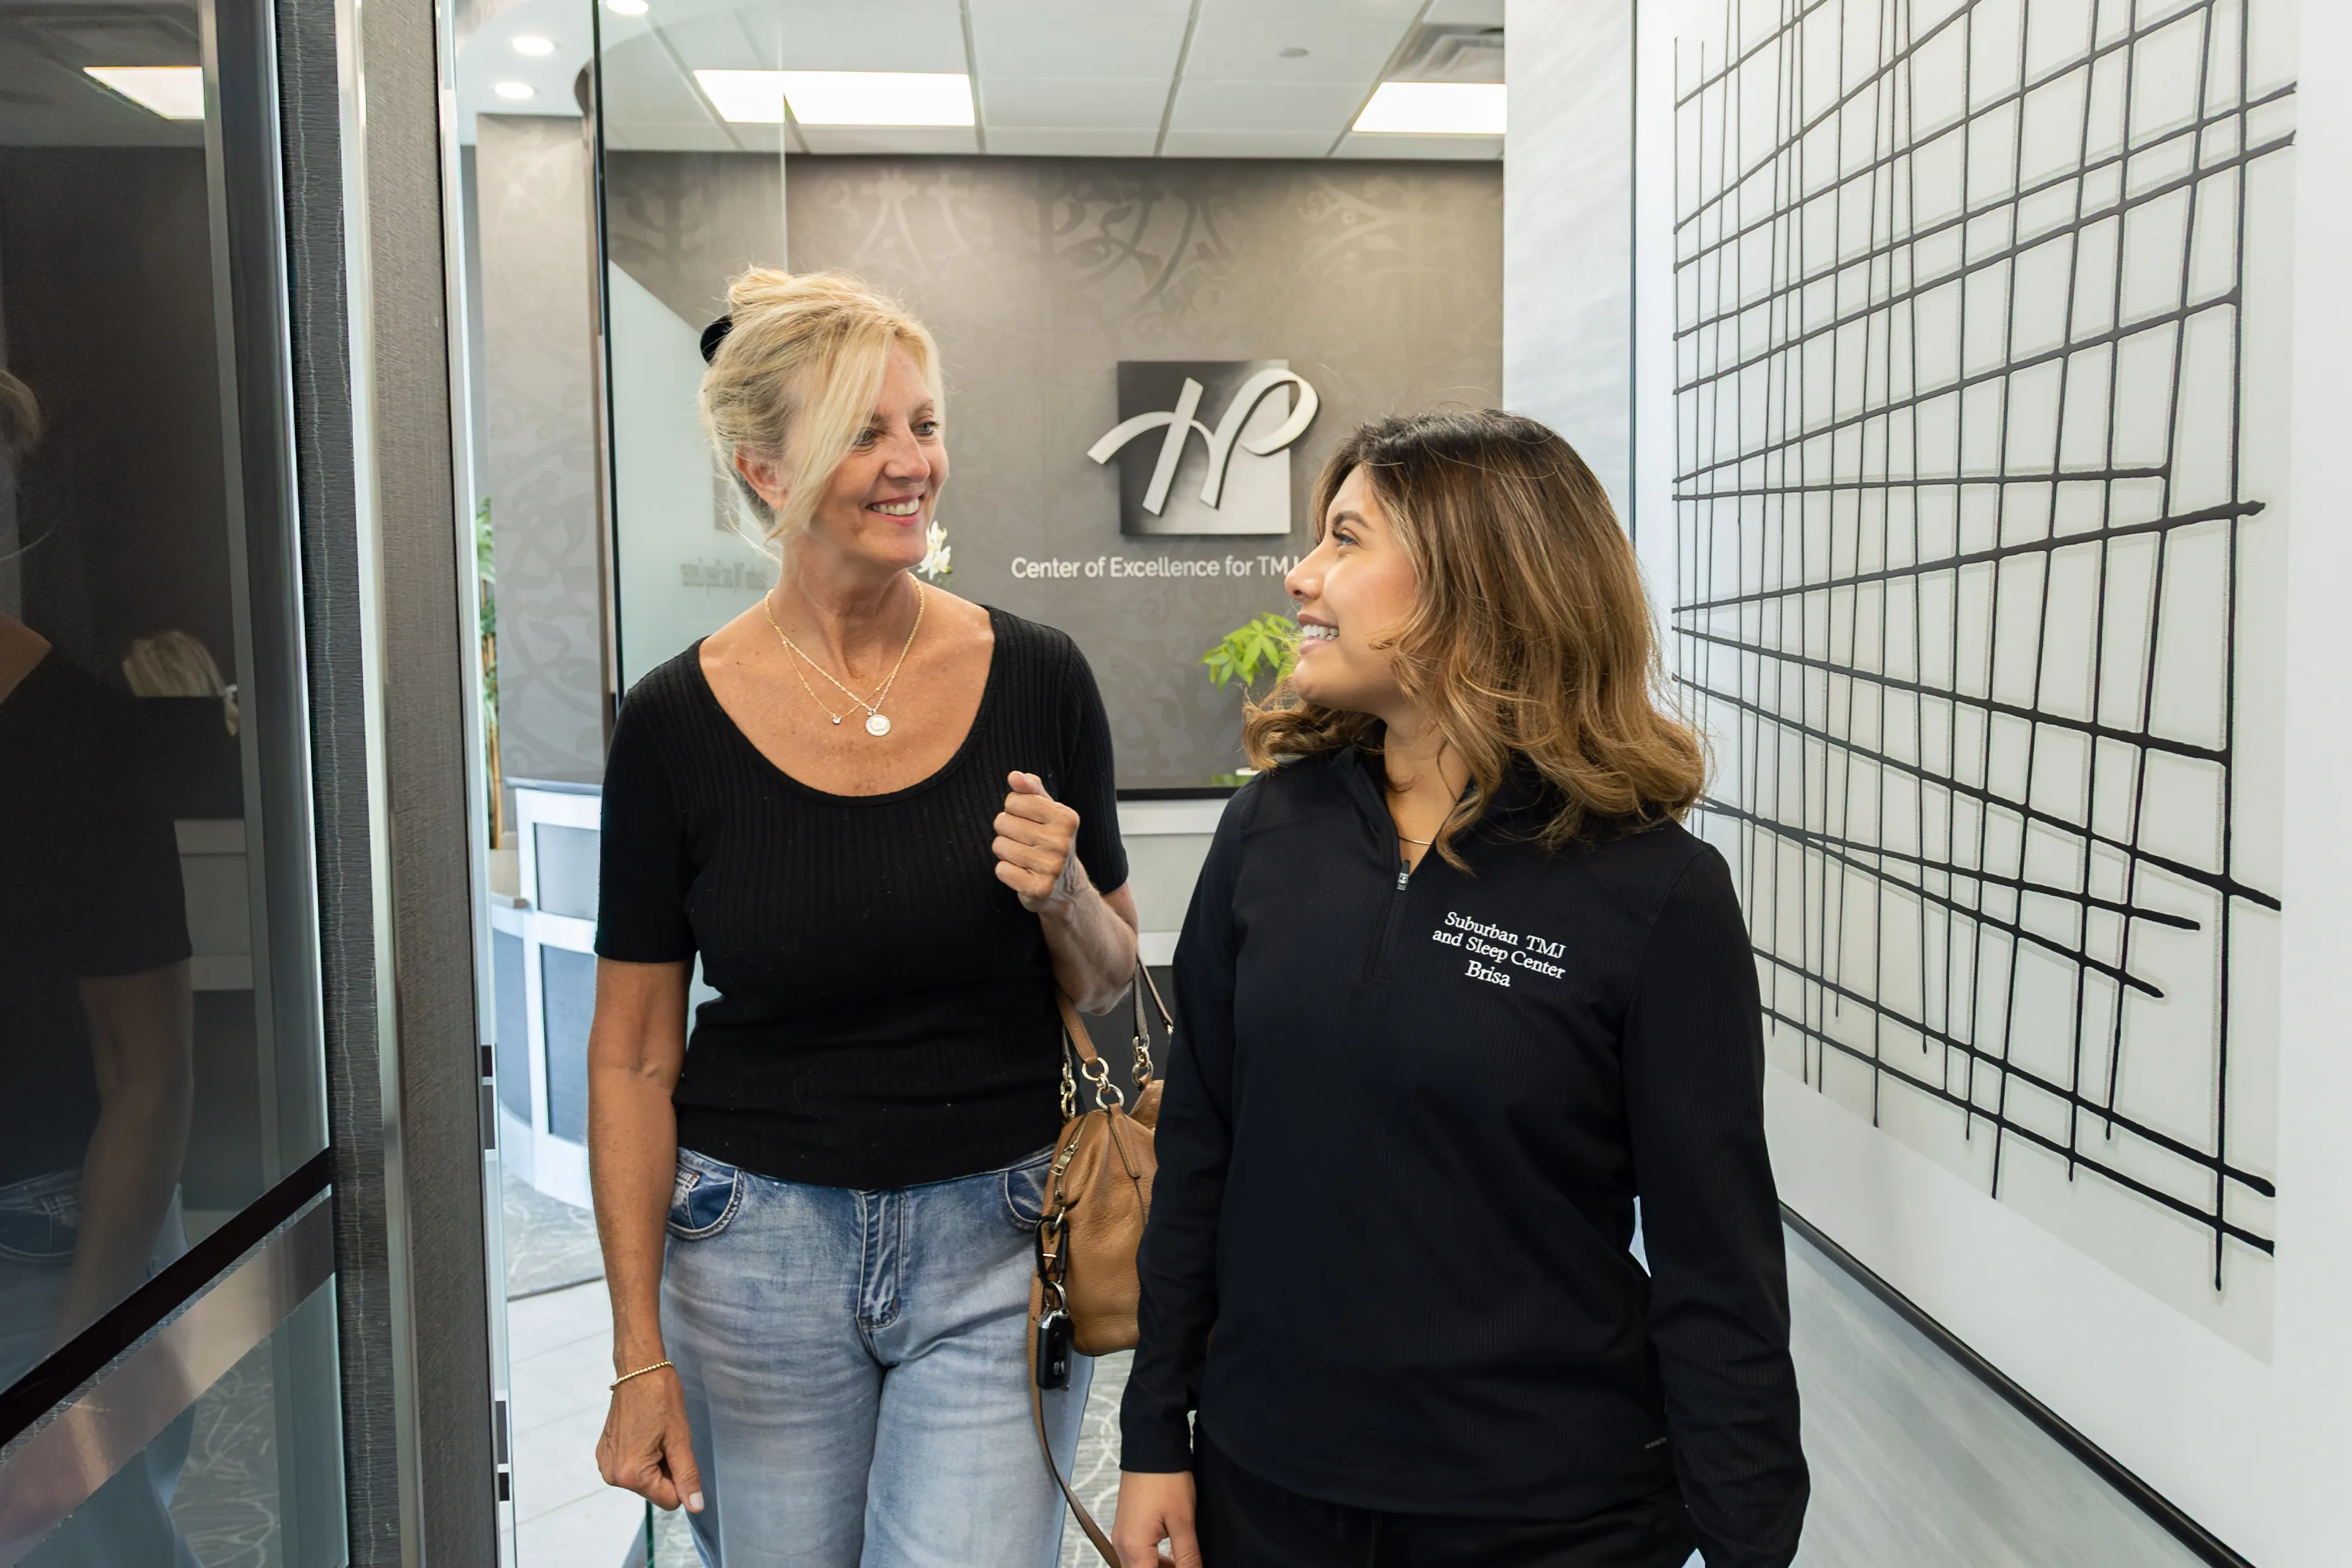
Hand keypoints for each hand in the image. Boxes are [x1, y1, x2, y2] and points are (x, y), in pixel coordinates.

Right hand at [596, 1366, 703, 1513]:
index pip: (669, 1500)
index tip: (676, 1451)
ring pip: (643, 1480)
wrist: (638, 1371)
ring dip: (654, 1463)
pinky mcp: (604, 1453)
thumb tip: (696, 1506)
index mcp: (632, 1475)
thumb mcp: (680, 1439)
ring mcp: (606, 1464)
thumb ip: (687, 1476)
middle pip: (654, 1491)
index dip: (680, 1479)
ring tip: (654, 1435)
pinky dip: (641, 1456)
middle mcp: (613, 1475)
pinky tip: (643, 1433)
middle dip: (665, 1470)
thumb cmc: (661, 1399)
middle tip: (665, 1439)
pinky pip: (630, 1468)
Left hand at [995, 771, 1088, 913]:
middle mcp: (1062, 842)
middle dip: (1006, 831)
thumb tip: (1014, 776)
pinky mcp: (1039, 888)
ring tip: (1022, 856)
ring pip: (1000, 846)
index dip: (1013, 810)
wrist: (1066, 887)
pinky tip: (1022, 873)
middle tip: (1023, 841)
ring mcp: (1052, 867)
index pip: (1013, 800)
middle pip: (1003, 823)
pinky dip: (1006, 871)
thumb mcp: (1048, 810)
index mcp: (1066, 817)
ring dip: (1005, 851)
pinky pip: (1001, 870)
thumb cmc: (1051, 840)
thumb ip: (1031, 789)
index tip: (1027, 820)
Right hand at [1113, 1470, 1202, 1566]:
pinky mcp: (1126, 1527)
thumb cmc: (1166, 1480)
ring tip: (1183, 1562)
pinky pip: (1136, 1554)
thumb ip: (1188, 1557)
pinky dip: (1152, 1558)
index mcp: (1134, 1548)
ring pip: (1138, 1566)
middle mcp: (1122, 1545)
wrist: (1152, 1449)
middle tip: (1186, 1564)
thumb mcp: (1183, 1522)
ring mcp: (1122, 1536)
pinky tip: (1172, 1553)